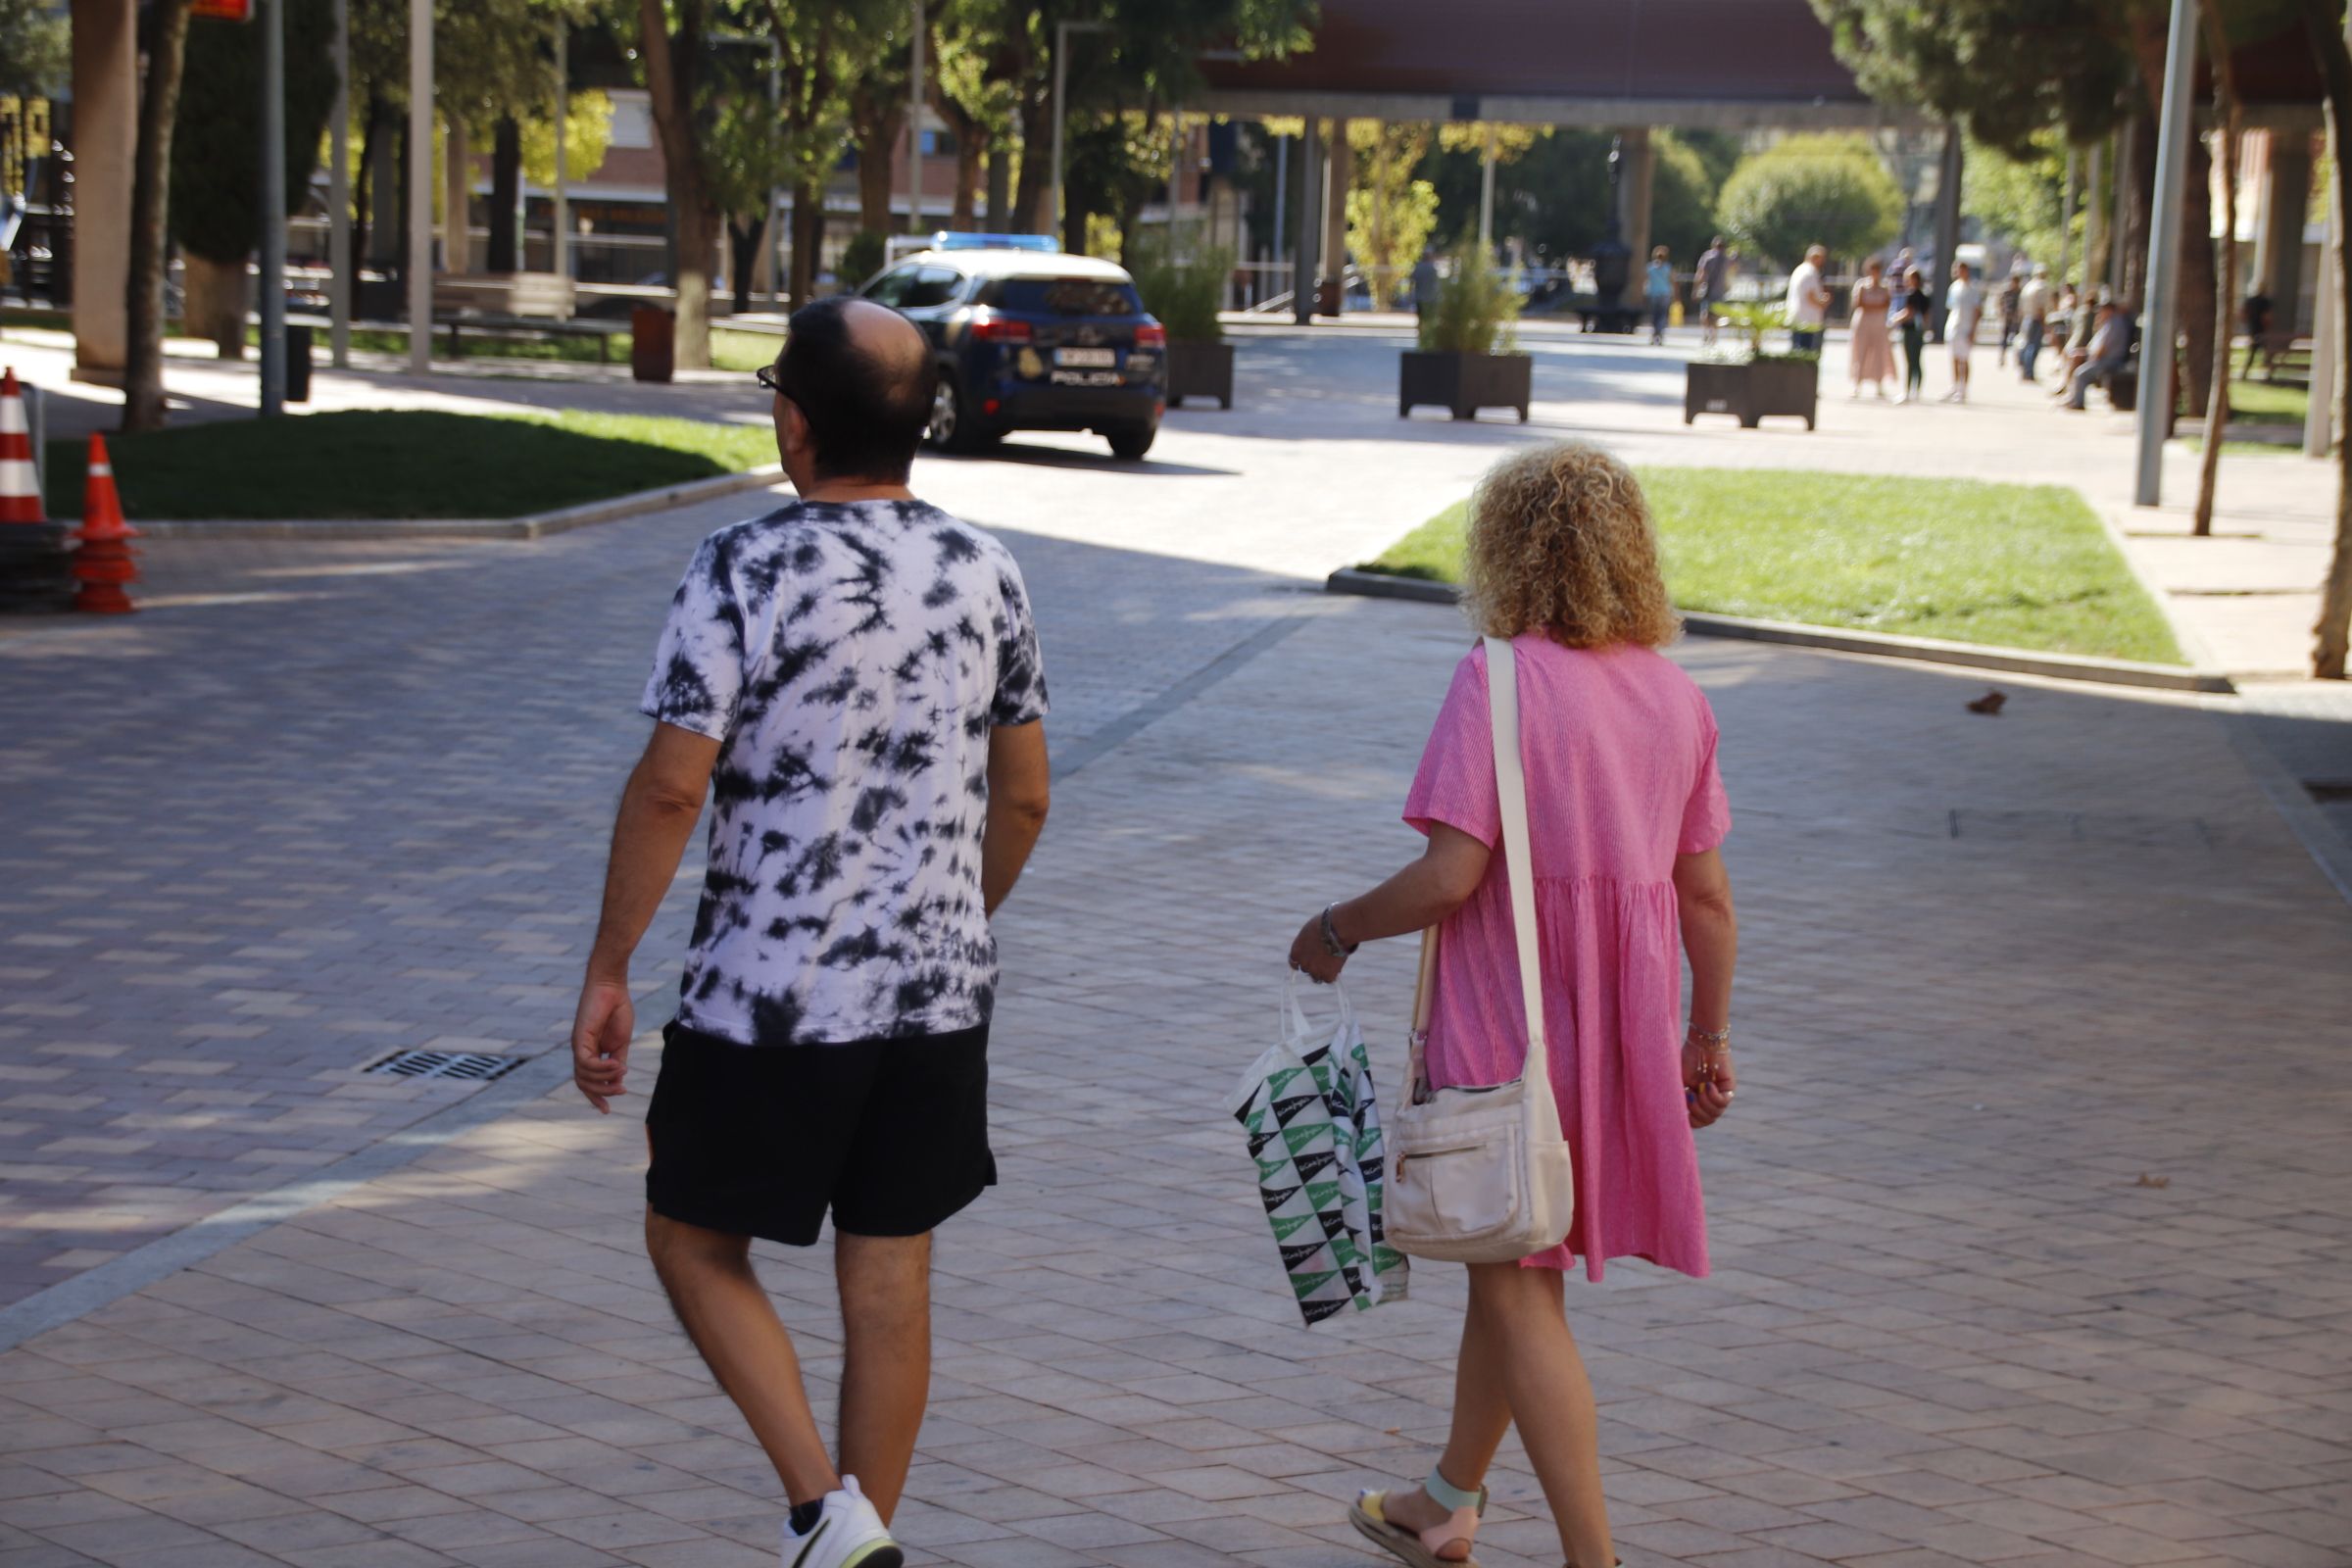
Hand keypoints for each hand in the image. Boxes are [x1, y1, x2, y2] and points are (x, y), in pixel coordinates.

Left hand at [572, 978, 634, 1113]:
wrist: (612, 987)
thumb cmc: (617, 1010)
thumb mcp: (621, 1043)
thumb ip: (617, 1062)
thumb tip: (617, 1081)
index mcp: (591, 1053)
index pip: (588, 1082)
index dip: (596, 1097)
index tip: (606, 1110)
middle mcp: (581, 1051)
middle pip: (584, 1083)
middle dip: (601, 1092)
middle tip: (621, 1091)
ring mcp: (578, 1045)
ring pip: (584, 1076)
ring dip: (603, 1079)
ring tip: (622, 1071)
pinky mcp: (579, 1038)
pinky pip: (586, 1062)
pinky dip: (601, 1067)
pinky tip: (617, 1064)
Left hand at [1288, 914, 1345, 983]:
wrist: (1337, 929)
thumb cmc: (1326, 924)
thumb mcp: (1310, 931)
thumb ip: (1308, 942)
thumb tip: (1314, 945)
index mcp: (1296, 951)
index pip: (1293, 963)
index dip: (1301, 962)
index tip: (1308, 961)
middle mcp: (1303, 963)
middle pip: (1306, 970)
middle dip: (1314, 966)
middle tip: (1325, 959)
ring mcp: (1315, 971)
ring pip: (1317, 977)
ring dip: (1323, 972)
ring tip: (1333, 963)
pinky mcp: (1327, 976)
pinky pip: (1329, 979)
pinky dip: (1333, 974)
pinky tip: (1338, 966)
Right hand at [1682, 1035, 1734, 1128]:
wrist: (1699, 1044)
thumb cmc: (1685, 1060)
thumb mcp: (1677, 1083)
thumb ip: (1678, 1099)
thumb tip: (1678, 1118)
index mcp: (1697, 1100)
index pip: (1699, 1121)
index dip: (1692, 1122)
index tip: (1684, 1112)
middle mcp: (1710, 1099)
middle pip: (1708, 1120)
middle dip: (1696, 1113)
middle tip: (1689, 1097)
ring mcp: (1720, 1094)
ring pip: (1715, 1113)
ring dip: (1704, 1104)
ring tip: (1698, 1090)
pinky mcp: (1729, 1088)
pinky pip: (1723, 1102)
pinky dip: (1713, 1097)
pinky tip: (1708, 1085)